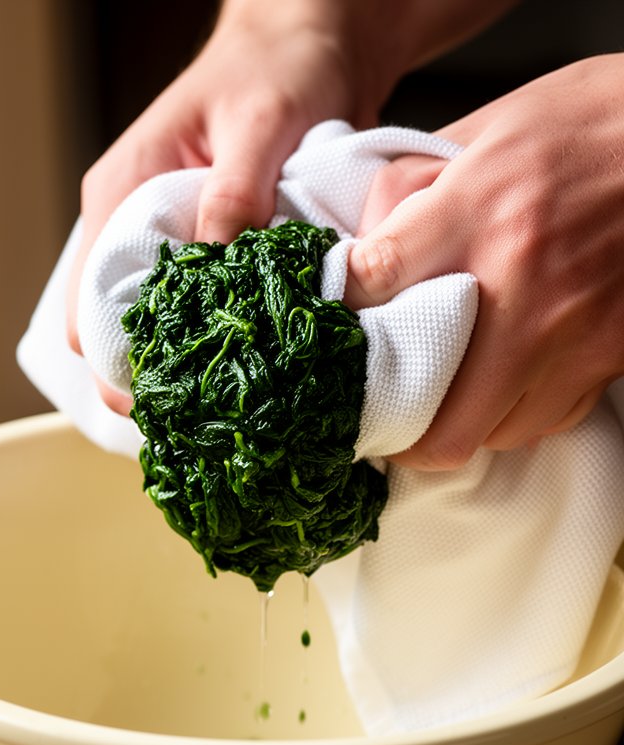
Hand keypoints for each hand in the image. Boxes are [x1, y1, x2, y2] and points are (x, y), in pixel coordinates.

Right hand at [65, 0, 398, 393]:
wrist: (308, 48)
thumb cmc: (276, 70)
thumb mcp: (260, 123)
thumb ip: (236, 191)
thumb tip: (217, 261)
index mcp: (119, 196)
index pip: (86, 304)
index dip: (112, 362)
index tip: (158, 401)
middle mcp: (132, 229)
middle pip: (115, 331)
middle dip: (153, 376)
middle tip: (203, 418)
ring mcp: (168, 246)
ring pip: (156, 330)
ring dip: (187, 366)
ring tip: (226, 406)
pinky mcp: (206, 256)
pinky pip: (199, 314)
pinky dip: (218, 343)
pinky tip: (249, 368)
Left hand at [346, 55, 623, 468]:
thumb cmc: (592, 124)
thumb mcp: (492, 126)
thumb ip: (414, 183)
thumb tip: (357, 237)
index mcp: (479, 212)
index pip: (373, 285)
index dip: (340, 314)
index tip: (332, 328)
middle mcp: (520, 289)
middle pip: (431, 417)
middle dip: (394, 428)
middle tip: (378, 412)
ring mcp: (569, 336)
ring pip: (486, 435)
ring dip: (452, 425)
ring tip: (436, 400)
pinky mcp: (606, 359)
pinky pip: (541, 422)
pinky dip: (509, 416)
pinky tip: (498, 385)